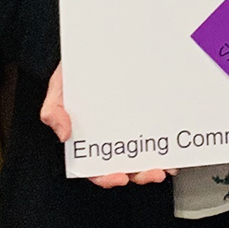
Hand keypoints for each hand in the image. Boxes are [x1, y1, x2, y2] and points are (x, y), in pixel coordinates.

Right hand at [42, 64, 167, 187]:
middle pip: (127, 166)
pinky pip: (160, 131)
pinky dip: (168, 142)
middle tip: (154, 172)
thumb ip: (53, 112)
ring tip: (168, 164)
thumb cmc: (75, 74)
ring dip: (158, 163)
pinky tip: (175, 144)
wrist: (96, 49)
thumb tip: (63, 134)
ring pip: (146, 154)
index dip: (107, 177)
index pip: (96, 169)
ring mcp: (132, 127)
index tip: (119, 177)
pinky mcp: (148, 114)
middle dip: (141, 174)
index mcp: (90, 140)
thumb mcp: (58, 89)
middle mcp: (113, 138)